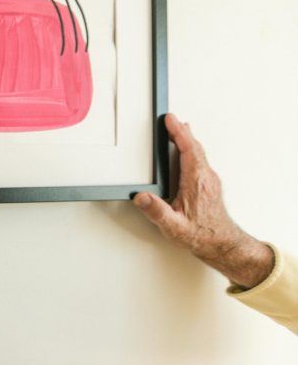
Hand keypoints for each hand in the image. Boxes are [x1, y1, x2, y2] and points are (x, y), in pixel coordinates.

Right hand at [133, 114, 273, 288]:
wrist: (223, 245)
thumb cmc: (201, 236)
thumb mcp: (173, 227)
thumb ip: (156, 211)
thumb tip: (141, 197)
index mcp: (196, 182)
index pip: (188, 150)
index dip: (178, 133)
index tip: (170, 119)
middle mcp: (206, 178)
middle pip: (194, 147)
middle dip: (182, 132)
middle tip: (171, 120)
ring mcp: (210, 181)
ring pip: (198, 154)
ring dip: (187, 140)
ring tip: (179, 130)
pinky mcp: (209, 186)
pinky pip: (200, 161)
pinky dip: (191, 151)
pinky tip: (186, 153)